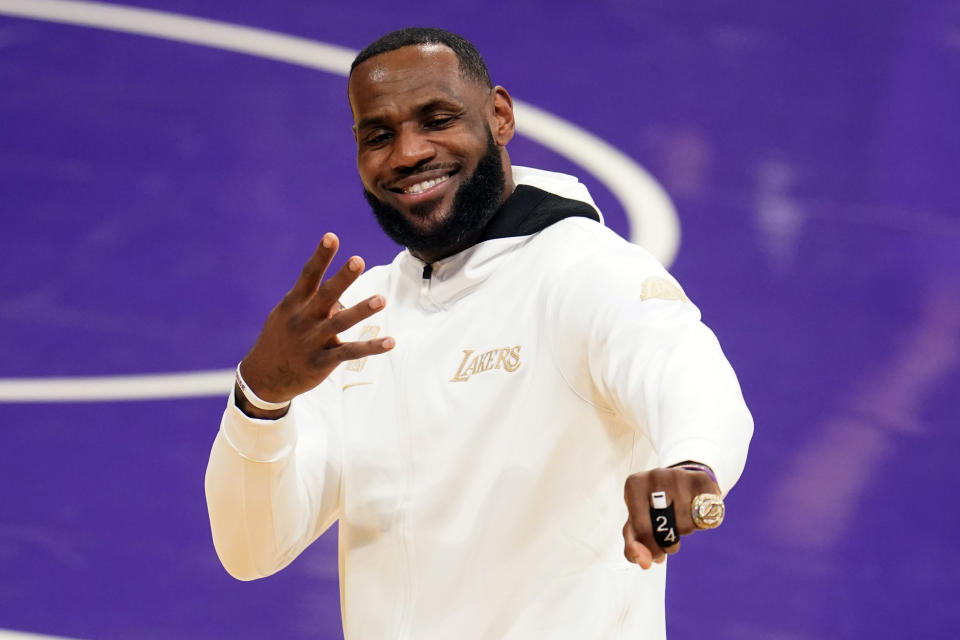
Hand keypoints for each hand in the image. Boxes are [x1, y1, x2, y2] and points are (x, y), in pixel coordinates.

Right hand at [238, 233, 394, 411]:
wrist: (263, 378)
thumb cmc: (281, 338)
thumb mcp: (287, 315)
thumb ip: (311, 300)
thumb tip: (339, 292)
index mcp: (294, 303)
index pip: (308, 275)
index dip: (320, 256)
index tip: (331, 237)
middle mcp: (303, 320)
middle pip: (325, 295)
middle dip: (342, 278)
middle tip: (358, 260)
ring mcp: (312, 341)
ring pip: (340, 323)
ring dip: (361, 310)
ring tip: (382, 299)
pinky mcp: (321, 362)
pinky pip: (349, 352)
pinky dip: (371, 347)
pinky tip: (390, 341)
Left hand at [622, 466, 720, 568]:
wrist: (680, 481)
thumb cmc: (654, 506)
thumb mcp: (637, 522)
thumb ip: (633, 545)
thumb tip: (644, 563)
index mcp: (634, 485)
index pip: (640, 528)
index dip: (650, 547)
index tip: (656, 551)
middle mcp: (655, 476)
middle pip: (664, 528)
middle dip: (668, 543)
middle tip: (670, 540)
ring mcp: (679, 476)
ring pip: (686, 525)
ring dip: (685, 531)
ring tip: (680, 518)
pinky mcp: (702, 480)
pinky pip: (706, 517)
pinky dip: (702, 523)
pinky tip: (695, 512)